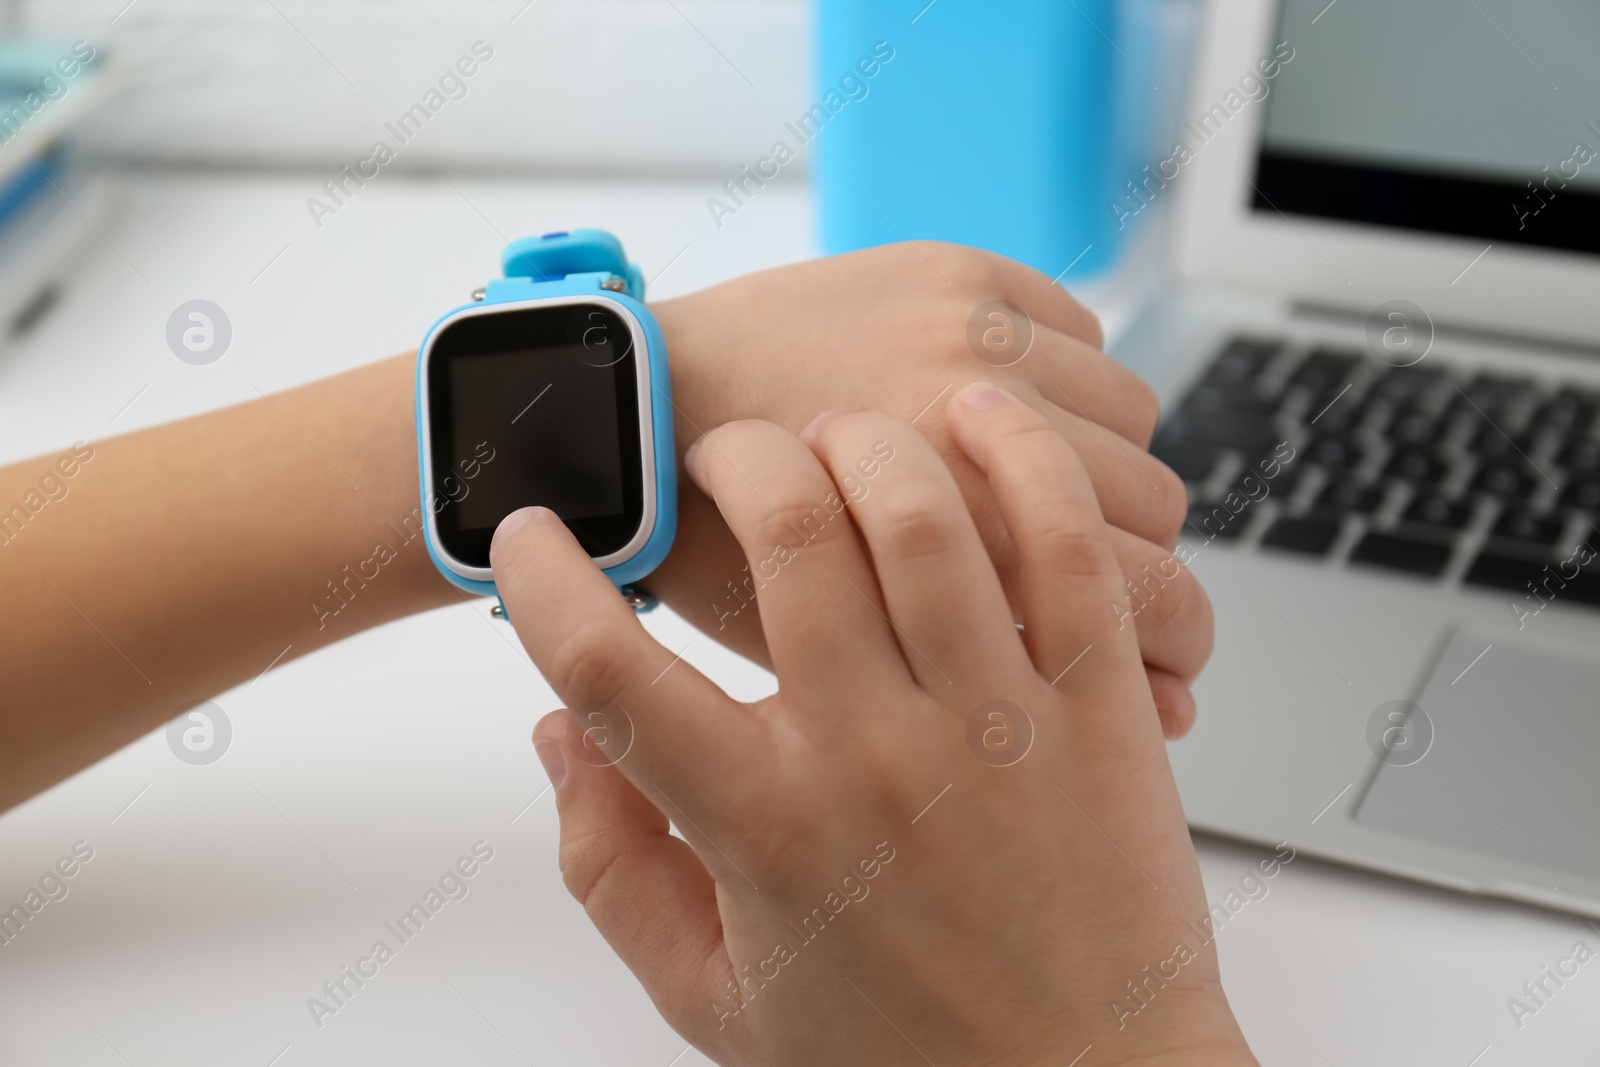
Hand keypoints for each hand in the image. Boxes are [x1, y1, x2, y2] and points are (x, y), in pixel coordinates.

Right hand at [491, 385, 1255, 1066]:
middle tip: (721, 463)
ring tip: (833, 435)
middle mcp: (875, 753)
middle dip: (729, 458)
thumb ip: (614, 868)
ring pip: (919, 511)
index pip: (609, 672)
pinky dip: (1020, 456)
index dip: (546, 581)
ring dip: (858, 438)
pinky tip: (972, 414)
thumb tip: (556, 739)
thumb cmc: (901, 1055)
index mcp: (762, 827)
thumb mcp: (714, 993)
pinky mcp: (1099, 703)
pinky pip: (1068, 545)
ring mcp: (996, 719)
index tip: (533, 536)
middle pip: (781, 531)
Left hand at [651, 242, 1208, 737]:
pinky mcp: (952, 271)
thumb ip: (1009, 680)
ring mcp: (971, 338)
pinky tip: (998, 406)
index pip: (1156, 596)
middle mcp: (982, 432)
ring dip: (1094, 451)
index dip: (1172, 641)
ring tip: (1024, 483)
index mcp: (958, 549)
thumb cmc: (719, 557)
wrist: (631, 420)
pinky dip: (1060, 365)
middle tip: (1069, 568)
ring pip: (1130, 409)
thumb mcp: (854, 668)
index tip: (1153, 659)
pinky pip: (1077, 322)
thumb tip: (1161, 708)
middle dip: (1129, 548)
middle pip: (1153, 500)